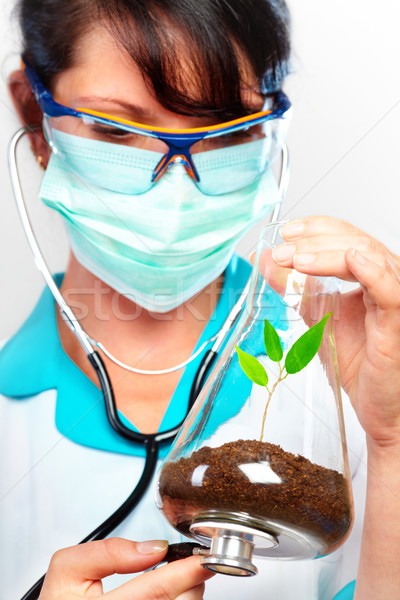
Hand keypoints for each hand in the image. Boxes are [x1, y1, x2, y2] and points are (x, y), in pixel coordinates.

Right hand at [39, 538, 213, 599]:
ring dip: (187, 594)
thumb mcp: (67, 570)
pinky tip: (170, 596)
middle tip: (191, 564)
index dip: (184, 571)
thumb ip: (108, 552)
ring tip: (176, 580)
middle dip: (190, 581)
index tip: (202, 558)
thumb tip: (154, 548)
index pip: (154, 591)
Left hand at [272, 216, 399, 447]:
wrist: (375, 405)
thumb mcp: (315, 317)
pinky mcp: (398, 322)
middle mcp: (386, 280)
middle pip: (355, 241)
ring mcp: (395, 299)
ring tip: (297, 261)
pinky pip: (390, 291)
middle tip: (282, 252)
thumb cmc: (357, 363)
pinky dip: (372, 273)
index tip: (286, 234)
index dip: (316, 229)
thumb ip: (292, 288)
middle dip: (314, 242)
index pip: (345, 237)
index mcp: (369, 275)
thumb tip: (265, 261)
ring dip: (329, 255)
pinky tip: (352, 262)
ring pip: (369, 257)